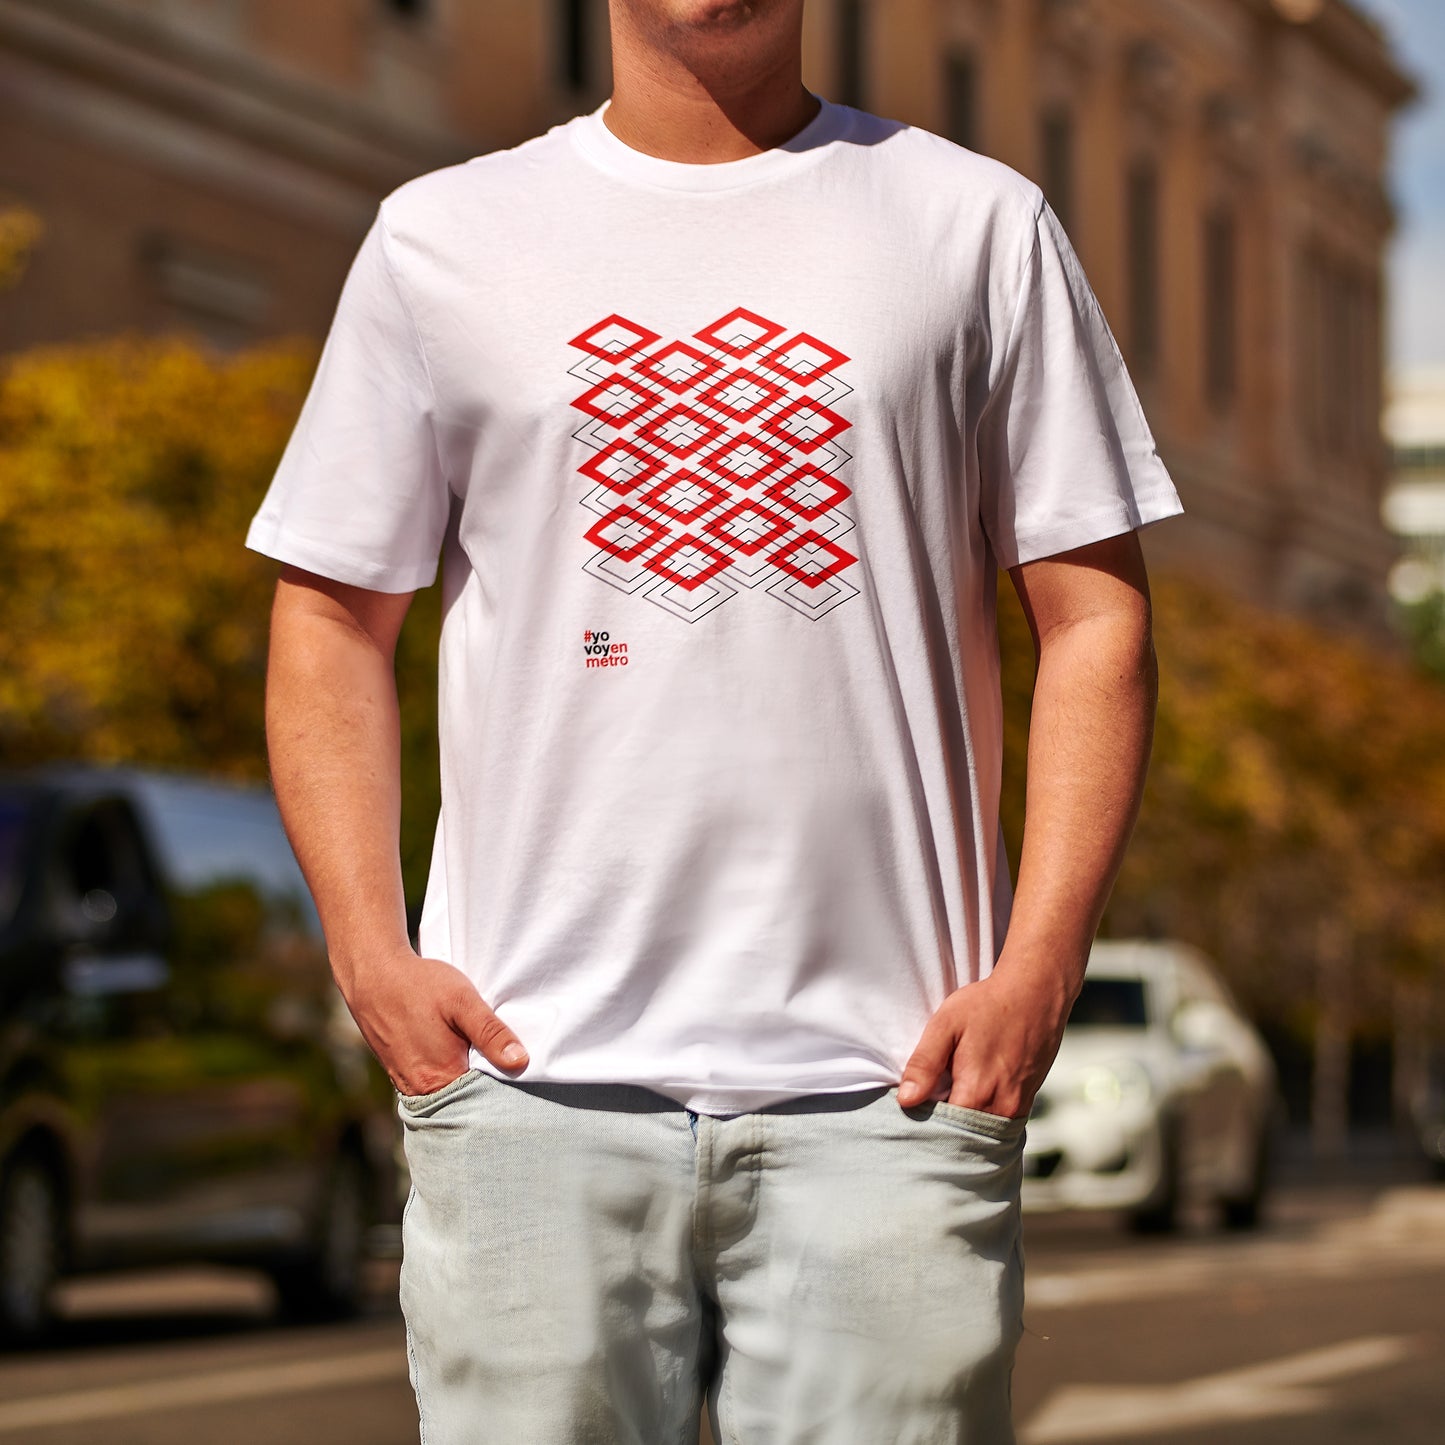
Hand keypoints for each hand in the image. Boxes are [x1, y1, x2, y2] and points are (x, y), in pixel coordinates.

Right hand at [336, 946, 527, 1096]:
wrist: (373, 975)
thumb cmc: (419, 985)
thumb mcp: (462, 1001)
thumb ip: (490, 1032)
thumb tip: (520, 1062)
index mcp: (440, 1078)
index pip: (481, 1102)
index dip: (504, 1092)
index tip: (522, 1079)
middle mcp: (421, 1089)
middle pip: (464, 1102)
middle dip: (485, 1090)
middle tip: (507, 1069)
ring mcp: (406, 1083)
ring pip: (447, 1093)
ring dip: (465, 1082)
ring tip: (484, 1063)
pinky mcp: (399, 1073)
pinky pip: (431, 1084)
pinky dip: (447, 1076)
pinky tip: (457, 1057)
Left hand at [896, 965, 1071, 1115]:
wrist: (1036, 994)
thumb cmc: (987, 1005)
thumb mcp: (946, 1025)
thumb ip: (925, 1063)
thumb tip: (906, 1100)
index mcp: (976, 1092)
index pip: (941, 1129)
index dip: (923, 1122)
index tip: (912, 1109)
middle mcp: (1000, 1108)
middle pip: (963, 1136)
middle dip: (942, 1127)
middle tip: (926, 1105)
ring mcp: (1017, 1108)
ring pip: (981, 1131)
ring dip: (963, 1124)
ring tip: (947, 1099)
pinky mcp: (1027, 1102)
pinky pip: (998, 1123)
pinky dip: (981, 1117)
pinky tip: (969, 1097)